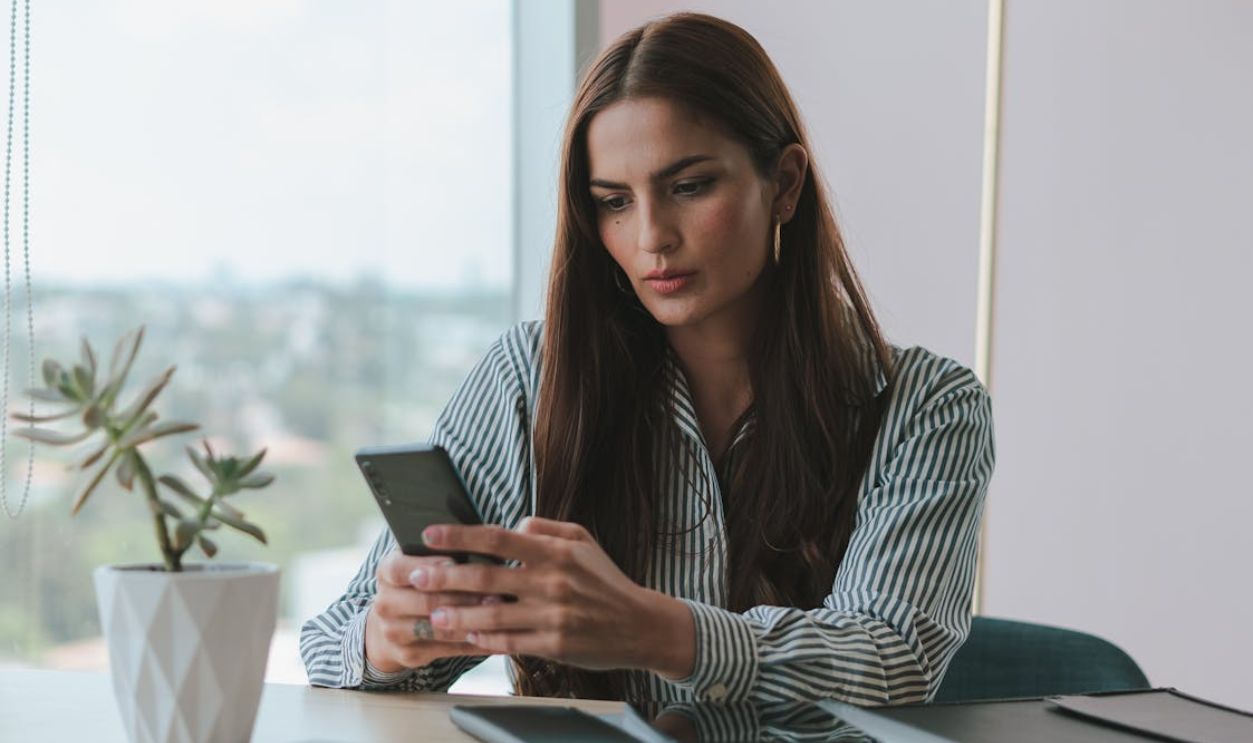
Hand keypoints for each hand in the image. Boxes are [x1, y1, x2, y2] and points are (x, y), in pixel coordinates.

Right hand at [364, 551, 492, 672]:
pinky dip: (474, 643)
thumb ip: (444, 550)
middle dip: (463, 597)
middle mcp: (385, 603)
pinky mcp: (408, 655)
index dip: (431, 566)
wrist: (394, 621)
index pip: (402, 569)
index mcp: (387, 571)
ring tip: (499, 613)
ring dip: (471, 622)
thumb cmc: (422, 580)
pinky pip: (447, 650)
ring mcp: (393, 631)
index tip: (458, 563)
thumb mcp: (422, 559)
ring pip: (438, 629)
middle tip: (496, 592)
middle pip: (425, 601)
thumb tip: (480, 540)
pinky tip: (496, 635)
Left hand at [416, 517, 694, 676]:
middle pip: (485, 576)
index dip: (459, 535)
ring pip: (492, 614)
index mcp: (554, 551)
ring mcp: (552, 615)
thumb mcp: (582, 539)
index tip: (429, 534)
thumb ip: (544, 528)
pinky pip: (510, 642)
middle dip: (444, 577)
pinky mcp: (554, 644)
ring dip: (457, 614)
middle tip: (415, 578)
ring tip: (433, 614)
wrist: (640, 624)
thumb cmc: (605, 580)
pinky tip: (466, 635)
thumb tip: (511, 525)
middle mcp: (551, 581)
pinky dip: (485, 638)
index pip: (497, 537)